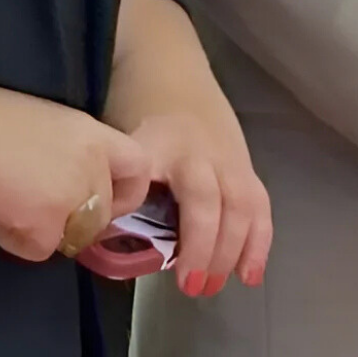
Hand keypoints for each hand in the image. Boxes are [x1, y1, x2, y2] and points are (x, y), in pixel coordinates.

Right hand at [0, 90, 158, 267]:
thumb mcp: (49, 125)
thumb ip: (71, 154)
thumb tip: (63, 180)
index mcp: (96, 136)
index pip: (139, 169)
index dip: (126, 192)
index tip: (105, 202)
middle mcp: (94, 167)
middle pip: (103, 214)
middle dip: (75, 220)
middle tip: (40, 211)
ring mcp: (73, 198)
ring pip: (74, 237)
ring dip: (45, 231)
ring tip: (10, 206)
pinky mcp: (46, 224)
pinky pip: (38, 250)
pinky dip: (15, 240)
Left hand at [100, 0, 275, 296]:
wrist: (167, 68)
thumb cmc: (130, 110)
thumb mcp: (110, 139)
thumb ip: (109, 184)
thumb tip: (98, 240)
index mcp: (160, 145)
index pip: (163, 184)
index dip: (162, 218)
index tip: (156, 261)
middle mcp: (199, 152)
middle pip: (210, 201)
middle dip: (205, 247)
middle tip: (191, 288)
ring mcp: (228, 159)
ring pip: (241, 206)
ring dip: (233, 250)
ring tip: (218, 286)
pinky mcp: (245, 166)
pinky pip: (259, 205)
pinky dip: (259, 241)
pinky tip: (251, 273)